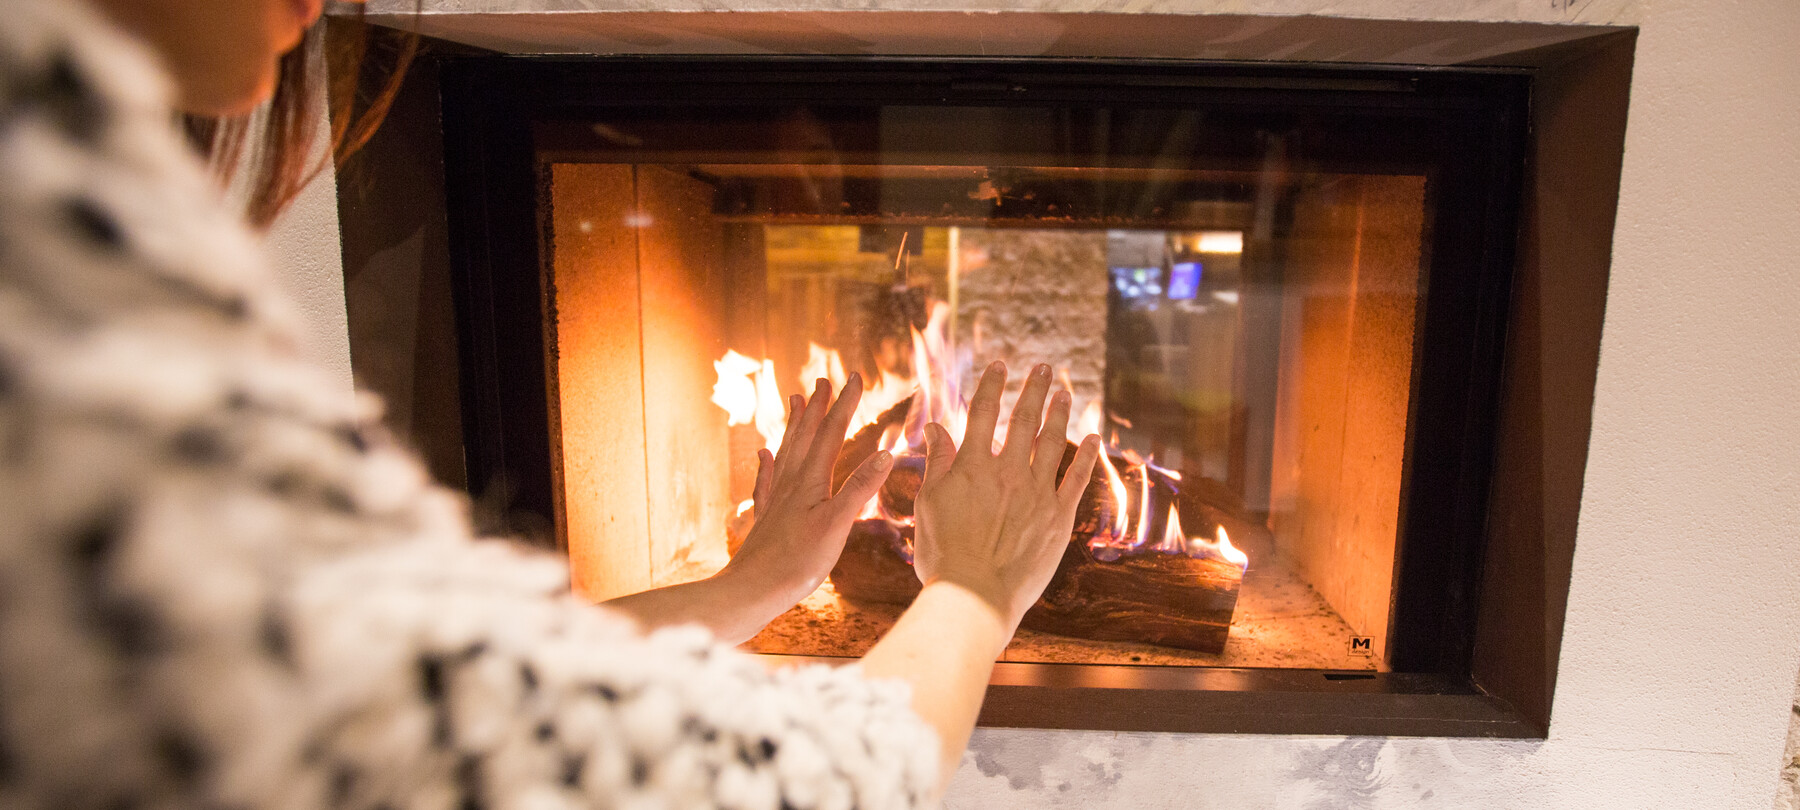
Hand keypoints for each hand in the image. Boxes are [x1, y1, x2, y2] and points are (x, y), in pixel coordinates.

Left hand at [721, 374, 894, 609]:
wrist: (751, 592)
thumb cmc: (796, 563)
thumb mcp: (837, 526)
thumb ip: (859, 489)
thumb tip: (885, 453)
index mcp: (810, 482)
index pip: (830, 434)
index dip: (844, 405)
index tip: (855, 378)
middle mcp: (790, 484)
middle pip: (806, 436)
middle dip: (817, 407)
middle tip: (822, 380)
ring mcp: (776, 500)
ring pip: (786, 452)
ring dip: (795, 426)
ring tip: (795, 402)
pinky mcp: (766, 519)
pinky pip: (767, 481)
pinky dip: (768, 463)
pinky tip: (764, 455)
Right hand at [912, 362, 1101, 627]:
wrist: (975, 596)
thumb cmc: (944, 555)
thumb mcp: (929, 504)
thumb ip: (937, 463)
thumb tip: (936, 427)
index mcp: (972, 467)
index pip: (982, 414)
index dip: (991, 386)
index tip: (999, 366)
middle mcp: (1008, 473)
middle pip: (1023, 420)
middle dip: (1033, 390)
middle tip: (1043, 368)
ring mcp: (1037, 494)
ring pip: (1052, 443)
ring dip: (1058, 414)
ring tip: (1064, 393)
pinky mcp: (1058, 518)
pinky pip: (1076, 480)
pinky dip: (1086, 456)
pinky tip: (1092, 439)